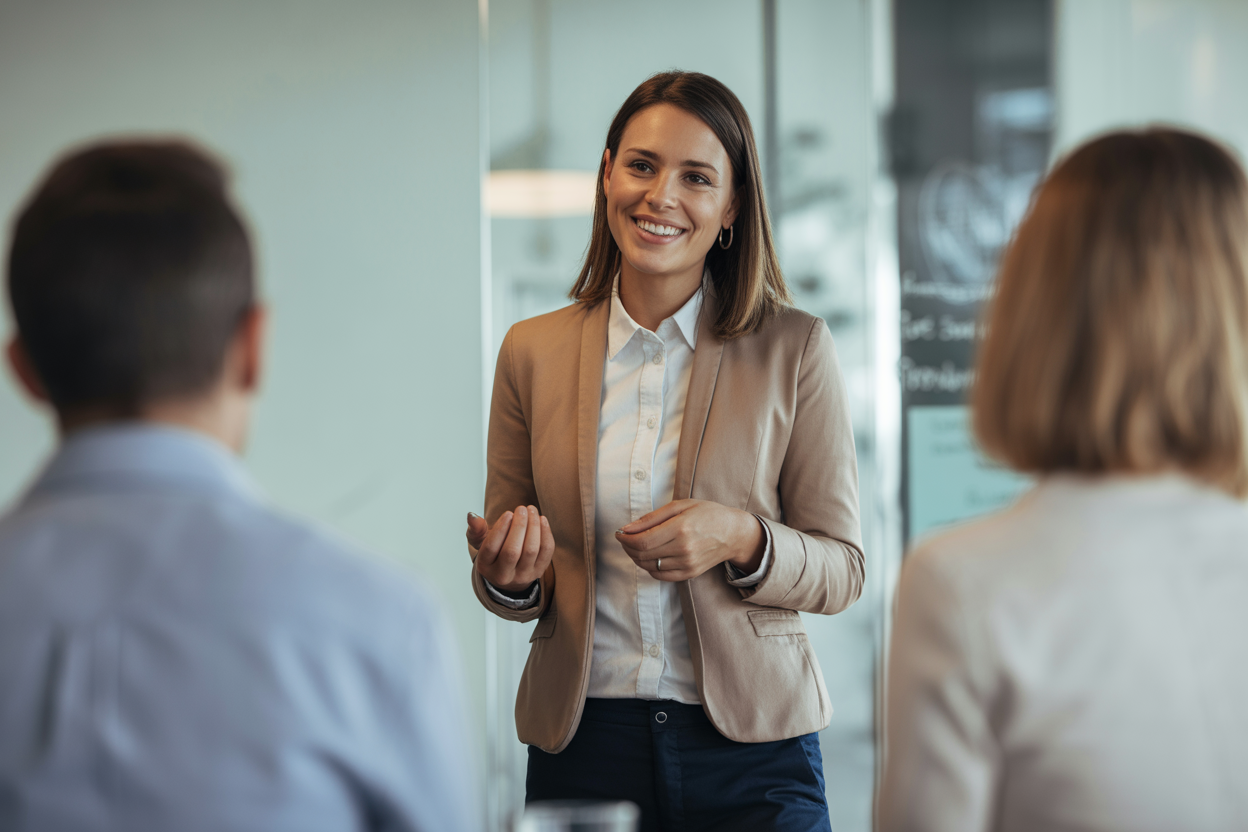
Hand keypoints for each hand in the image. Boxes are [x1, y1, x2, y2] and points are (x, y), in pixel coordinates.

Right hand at [466, 505, 553, 594]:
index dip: (501, 529)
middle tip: (521, 509)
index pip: (491, 548)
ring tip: (531, 510)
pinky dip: (546, 533)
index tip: (508, 513)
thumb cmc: (495, 552)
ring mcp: (523, 575)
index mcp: (486, 566)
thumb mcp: (481, 542)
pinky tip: (542, 520)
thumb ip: (476, 529)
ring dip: (534, 526)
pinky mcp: (539, 571)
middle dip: (519, 526)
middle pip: (512, 551)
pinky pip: (546, 552)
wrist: (510, 572)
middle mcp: (504, 575)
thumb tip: (472, 515)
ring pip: (531, 550)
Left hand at [615, 499, 763, 581]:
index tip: (619, 532)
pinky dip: (649, 567)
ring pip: (649, 566)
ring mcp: (687, 564)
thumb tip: (626, 528)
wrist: (733, 533)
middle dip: (627, 547)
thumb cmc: (707, 514)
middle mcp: (684, 549)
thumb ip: (651, 518)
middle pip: (643, 555)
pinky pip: (660, 576)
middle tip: (625, 538)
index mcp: (681, 528)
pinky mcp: (689, 574)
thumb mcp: (680, 506)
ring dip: (636, 557)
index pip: (642, 541)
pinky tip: (650, 556)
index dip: (625, 539)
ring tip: (637, 545)